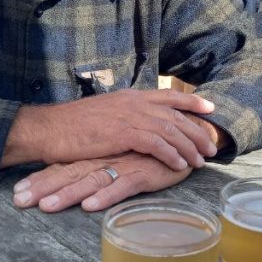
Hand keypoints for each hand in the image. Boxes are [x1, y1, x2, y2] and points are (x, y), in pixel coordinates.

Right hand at [2, 89, 218, 170]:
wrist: (49, 128)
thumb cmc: (72, 126)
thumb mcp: (104, 114)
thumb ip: (125, 116)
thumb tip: (138, 125)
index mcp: (130, 96)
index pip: (169, 96)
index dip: (192, 102)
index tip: (210, 109)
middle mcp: (134, 103)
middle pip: (176, 115)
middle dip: (197, 131)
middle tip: (211, 146)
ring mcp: (129, 116)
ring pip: (170, 130)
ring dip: (188, 147)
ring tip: (199, 161)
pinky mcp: (123, 133)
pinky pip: (156, 144)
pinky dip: (171, 155)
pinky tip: (179, 165)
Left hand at [12, 153, 192, 212]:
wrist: (184, 141)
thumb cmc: (150, 155)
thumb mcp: (119, 160)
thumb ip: (98, 168)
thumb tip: (76, 186)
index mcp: (97, 156)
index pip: (62, 167)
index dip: (39, 180)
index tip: (15, 195)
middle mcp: (105, 159)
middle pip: (68, 173)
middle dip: (43, 188)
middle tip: (18, 202)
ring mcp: (123, 165)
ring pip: (90, 180)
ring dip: (68, 194)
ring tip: (46, 207)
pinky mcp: (142, 173)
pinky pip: (122, 186)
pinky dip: (106, 195)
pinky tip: (90, 205)